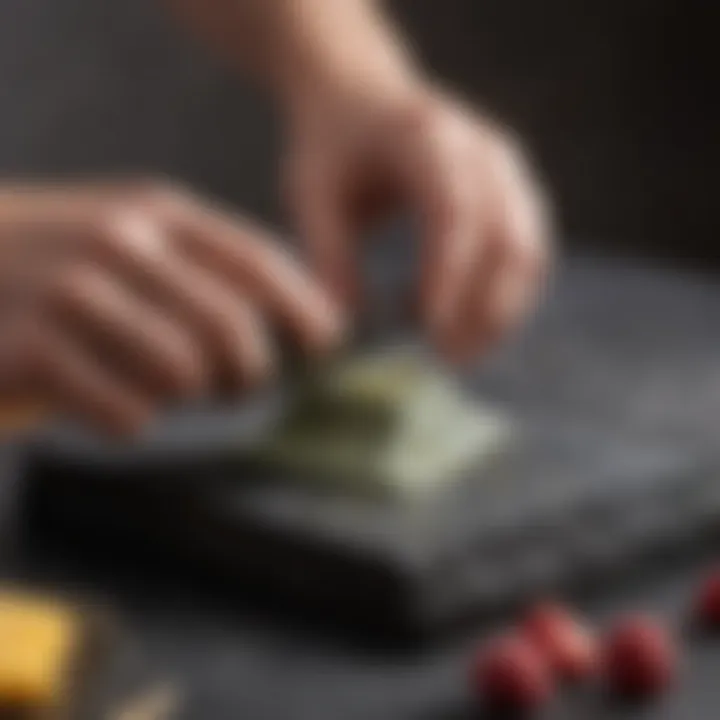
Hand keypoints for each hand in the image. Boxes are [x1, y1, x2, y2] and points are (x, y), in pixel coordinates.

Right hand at [0, 181, 342, 434]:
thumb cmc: (56, 262)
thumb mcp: (129, 236)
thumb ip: (202, 267)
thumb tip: (306, 319)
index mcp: (153, 210)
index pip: (256, 261)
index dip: (304, 309)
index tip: (326, 347)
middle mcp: (118, 241)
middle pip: (231, 328)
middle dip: (250, 373)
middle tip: (238, 388)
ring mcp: (71, 291)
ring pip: (184, 373)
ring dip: (188, 397)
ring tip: (168, 393)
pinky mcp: (29, 348)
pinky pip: (128, 413)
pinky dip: (132, 422)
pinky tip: (116, 409)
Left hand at [283, 80, 551, 362]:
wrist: (361, 96)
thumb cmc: (333, 147)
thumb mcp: (312, 195)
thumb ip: (330, 258)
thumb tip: (351, 331)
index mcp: (426, 137)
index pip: (454, 211)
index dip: (448, 276)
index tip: (430, 332)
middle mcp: (482, 149)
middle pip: (507, 237)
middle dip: (483, 308)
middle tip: (445, 359)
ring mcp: (506, 170)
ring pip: (528, 252)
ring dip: (499, 312)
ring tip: (452, 351)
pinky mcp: (513, 193)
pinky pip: (526, 254)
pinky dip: (501, 297)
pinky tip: (458, 321)